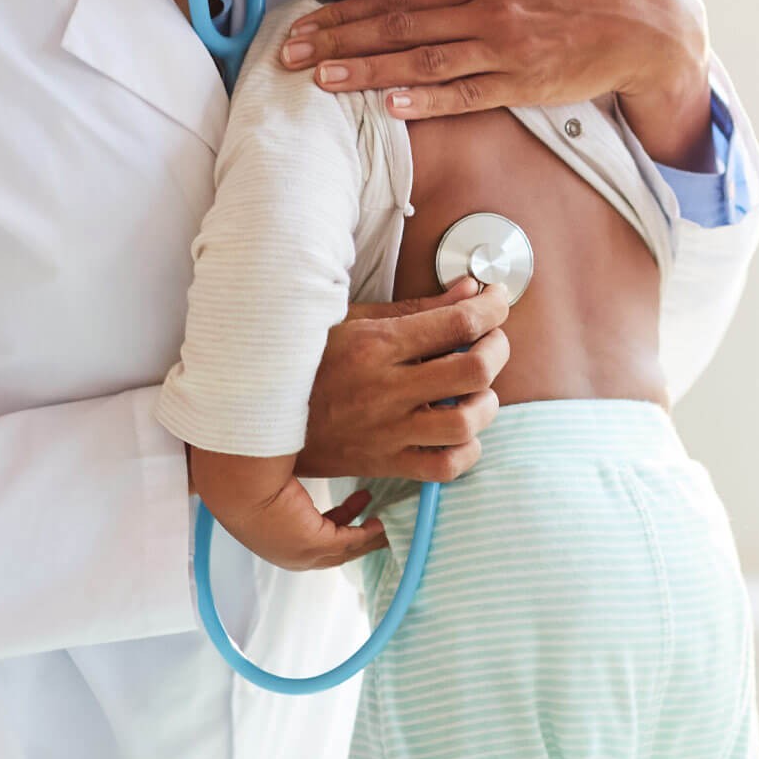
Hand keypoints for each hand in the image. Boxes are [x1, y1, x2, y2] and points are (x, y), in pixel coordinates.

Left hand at [186, 452, 387, 572]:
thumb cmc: (241, 474)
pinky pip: (350, 541)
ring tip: (382, 523)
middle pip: (329, 554)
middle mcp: (288, 554)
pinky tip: (379, 522)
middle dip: (355, 540)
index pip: (310, 538)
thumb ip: (280, 474)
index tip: (353, 507)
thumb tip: (287, 459)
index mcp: (274, 540)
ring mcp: (301, 554)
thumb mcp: (264, 479)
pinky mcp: (315, 543)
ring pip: (343, 550)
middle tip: (375, 525)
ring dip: (367, 538)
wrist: (236, 480)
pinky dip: (367, 534)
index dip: (335, 524)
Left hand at [275, 0, 716, 167]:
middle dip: (339, 40)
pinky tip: (389, 105)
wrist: (642, 22)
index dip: (344, 12)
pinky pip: (467, 94)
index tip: (304, 25)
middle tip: (291, 54)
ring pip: (422, 59)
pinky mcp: (523, 84)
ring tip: (323, 81)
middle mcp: (485, 7)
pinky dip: (427, 99)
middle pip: (397, 24)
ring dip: (368, 69)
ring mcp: (503, 47)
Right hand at [296, 277, 511, 483]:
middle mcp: (386, 389)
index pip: (458, 322)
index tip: (497, 299)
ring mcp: (386, 431)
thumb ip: (418, 308)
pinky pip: (443, 468)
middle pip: (474, 370)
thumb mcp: (355, 319)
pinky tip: (461, 433)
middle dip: (498, 350)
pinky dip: (466, 452)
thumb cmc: (310, 359)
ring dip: (486, 404)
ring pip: (465, 423)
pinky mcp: (383, 463)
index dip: (492, 307)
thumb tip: (470, 289)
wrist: (261, 416)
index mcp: (377, 344)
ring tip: (477, 391)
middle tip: (492, 342)